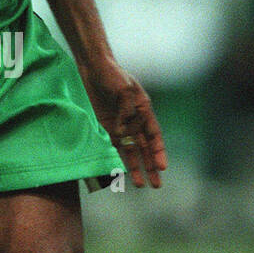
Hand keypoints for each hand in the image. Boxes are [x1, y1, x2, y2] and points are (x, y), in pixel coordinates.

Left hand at [82, 60, 166, 189]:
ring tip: (140, 185)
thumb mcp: (123, 89)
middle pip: (144, 148)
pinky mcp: (104, 128)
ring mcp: (119, 126)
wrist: (92, 68)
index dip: (158, 152)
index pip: (154, 135)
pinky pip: (111, 147)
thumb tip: (122, 133)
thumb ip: (125, 111)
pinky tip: (118, 173)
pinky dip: (115, 160)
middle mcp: (133, 121)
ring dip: (135, 168)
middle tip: (156, 185)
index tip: (161, 167)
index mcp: (143, 111)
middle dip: (150, 166)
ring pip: (130, 152)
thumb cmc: (112, 74)